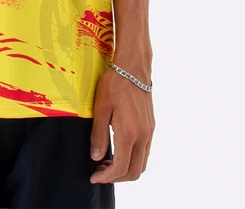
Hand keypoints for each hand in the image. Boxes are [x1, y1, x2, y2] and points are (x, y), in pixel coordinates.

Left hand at [89, 64, 154, 183]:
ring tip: (107, 162)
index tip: (94, 177)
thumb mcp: (100, 108)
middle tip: (99, 171)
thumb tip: (96, 157)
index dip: (107, 177)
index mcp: (129, 133)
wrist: (133, 67)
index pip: (121, 167)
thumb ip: (98, 135)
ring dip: (126, 169)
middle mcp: (143, 136)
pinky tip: (119, 150)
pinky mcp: (151, 126)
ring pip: (142, 163)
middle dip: (117, 177)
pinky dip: (133, 159)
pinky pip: (145, 152)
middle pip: (135, 171)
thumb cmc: (115, 84)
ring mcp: (149, 131)